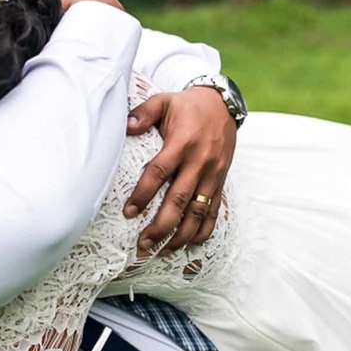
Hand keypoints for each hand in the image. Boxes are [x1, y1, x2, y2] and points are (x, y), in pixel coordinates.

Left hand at [125, 88, 235, 252]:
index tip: (129, 212)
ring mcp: (213, 174)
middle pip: (179, 199)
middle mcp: (200, 162)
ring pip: (198, 211)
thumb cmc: (187, 106)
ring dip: (181, 234)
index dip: (144, 194)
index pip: (160, 172)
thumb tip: (127, 125)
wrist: (223, 104)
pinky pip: (214, 210)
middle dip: (161, 225)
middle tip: (143, 244)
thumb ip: (144, 112)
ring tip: (163, 250)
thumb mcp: (164, 100)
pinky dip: (203, 230)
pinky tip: (189, 243)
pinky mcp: (221, 181)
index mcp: (182, 143)